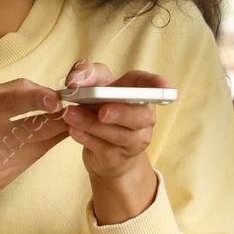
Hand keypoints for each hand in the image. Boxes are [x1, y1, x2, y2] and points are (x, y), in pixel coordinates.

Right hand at [0, 79, 68, 230]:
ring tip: (71, 118)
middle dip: (58, 116)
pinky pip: (33, 157)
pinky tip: (54, 135)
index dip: (37, 99)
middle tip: (77, 107)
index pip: (10, 101)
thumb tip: (39, 90)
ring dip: (58, 129)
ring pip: (38, 141)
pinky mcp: (2, 176)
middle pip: (31, 124)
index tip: (57, 98)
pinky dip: (46, 144)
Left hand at [62, 61, 165, 222]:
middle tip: (102, 111)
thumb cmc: (100, 107)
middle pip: (140, 116)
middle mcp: (143, 118)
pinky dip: (87, 139)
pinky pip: (104, 149)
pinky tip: (73, 131)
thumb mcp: (95, 85)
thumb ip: (86, 74)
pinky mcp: (117, 158)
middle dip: (122, 113)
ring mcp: (133, 141)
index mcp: (140, 95)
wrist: (99, 147)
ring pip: (120, 135)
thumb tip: (74, 81)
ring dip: (93, 125)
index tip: (162, 87)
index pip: (152, 87)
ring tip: (71, 115)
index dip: (158, 85)